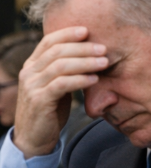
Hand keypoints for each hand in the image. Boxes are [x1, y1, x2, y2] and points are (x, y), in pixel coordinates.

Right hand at [13, 27, 106, 158]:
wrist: (34, 137)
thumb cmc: (50, 109)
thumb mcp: (56, 85)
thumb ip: (65, 70)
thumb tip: (90, 54)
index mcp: (31, 65)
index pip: (48, 41)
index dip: (68, 33)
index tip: (87, 30)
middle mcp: (29, 72)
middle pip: (57, 51)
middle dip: (83, 48)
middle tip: (104, 49)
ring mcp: (32, 86)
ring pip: (60, 66)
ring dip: (85, 62)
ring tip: (104, 62)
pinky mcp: (39, 100)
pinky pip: (62, 85)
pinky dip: (80, 79)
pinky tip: (94, 79)